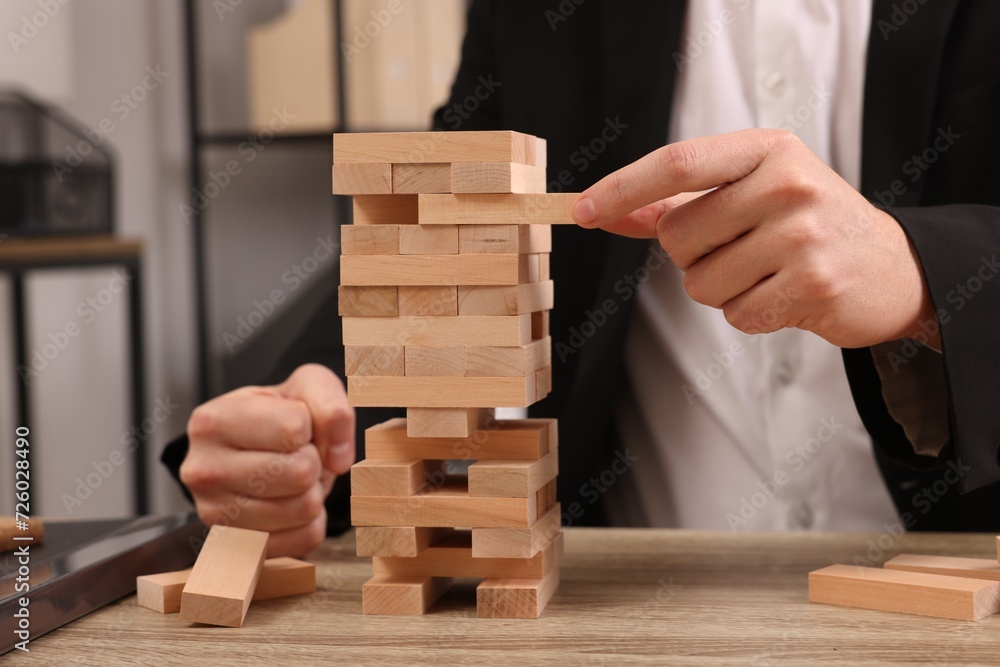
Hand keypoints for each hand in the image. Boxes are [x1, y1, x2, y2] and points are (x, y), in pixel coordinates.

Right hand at [180, 364, 354, 556]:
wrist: (250, 448)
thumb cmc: (278, 414)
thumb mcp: (306, 386)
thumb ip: (331, 405)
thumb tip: (339, 458)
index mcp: (213, 422)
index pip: (293, 429)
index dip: (310, 427)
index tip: (295, 426)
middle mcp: (203, 470)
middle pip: (300, 473)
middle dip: (314, 461)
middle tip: (299, 454)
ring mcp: (216, 514)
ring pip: (304, 509)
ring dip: (314, 491)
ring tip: (293, 475)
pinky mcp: (240, 545)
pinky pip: (305, 539)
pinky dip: (311, 520)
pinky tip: (292, 500)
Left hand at [571, 129, 938, 348]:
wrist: (891, 268)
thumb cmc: (806, 226)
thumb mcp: (749, 195)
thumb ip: (676, 203)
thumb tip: (609, 212)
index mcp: (767, 150)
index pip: (677, 163)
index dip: (623, 189)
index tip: (581, 210)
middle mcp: (787, 183)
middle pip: (678, 236)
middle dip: (690, 256)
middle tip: (739, 250)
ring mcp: (803, 233)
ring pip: (701, 283)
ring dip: (721, 290)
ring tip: (767, 273)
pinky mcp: (814, 284)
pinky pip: (736, 315)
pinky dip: (750, 314)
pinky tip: (785, 296)